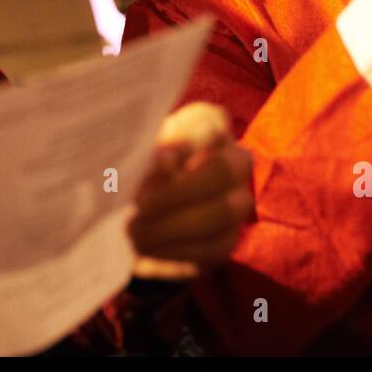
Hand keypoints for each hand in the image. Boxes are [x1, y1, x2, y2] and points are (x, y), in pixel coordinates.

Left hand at [128, 102, 252, 280]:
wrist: (139, 210)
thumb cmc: (135, 168)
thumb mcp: (134, 153)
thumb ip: (145, 152)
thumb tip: (160, 166)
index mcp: (207, 125)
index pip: (210, 122)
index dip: (187, 141)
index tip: (157, 160)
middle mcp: (233, 158)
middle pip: (222, 170)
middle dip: (178, 191)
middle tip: (139, 205)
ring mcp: (237, 200)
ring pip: (221, 213)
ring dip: (172, 225)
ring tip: (134, 231)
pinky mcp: (227, 239)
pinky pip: (210, 246)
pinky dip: (173, 249)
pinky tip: (144, 247)